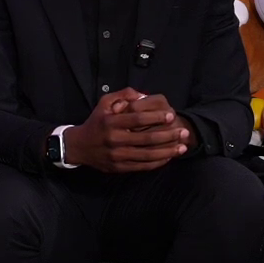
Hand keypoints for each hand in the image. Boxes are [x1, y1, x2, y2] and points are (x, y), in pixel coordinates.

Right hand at [64, 89, 189, 173]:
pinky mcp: (120, 167)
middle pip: (146, 138)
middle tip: (184, 132)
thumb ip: (123, 95)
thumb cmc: (96, 122)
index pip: (137, 119)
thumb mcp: (104, 103)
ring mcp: (117, 155)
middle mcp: (114, 140)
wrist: (79, 146)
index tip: (170, 115)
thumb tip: (142, 95)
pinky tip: (169, 157)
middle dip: (168, 135)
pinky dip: (158, 162)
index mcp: (111, 122)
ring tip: (182, 147)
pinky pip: (143, 166)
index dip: (155, 117)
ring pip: (147, 155)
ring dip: (168, 151)